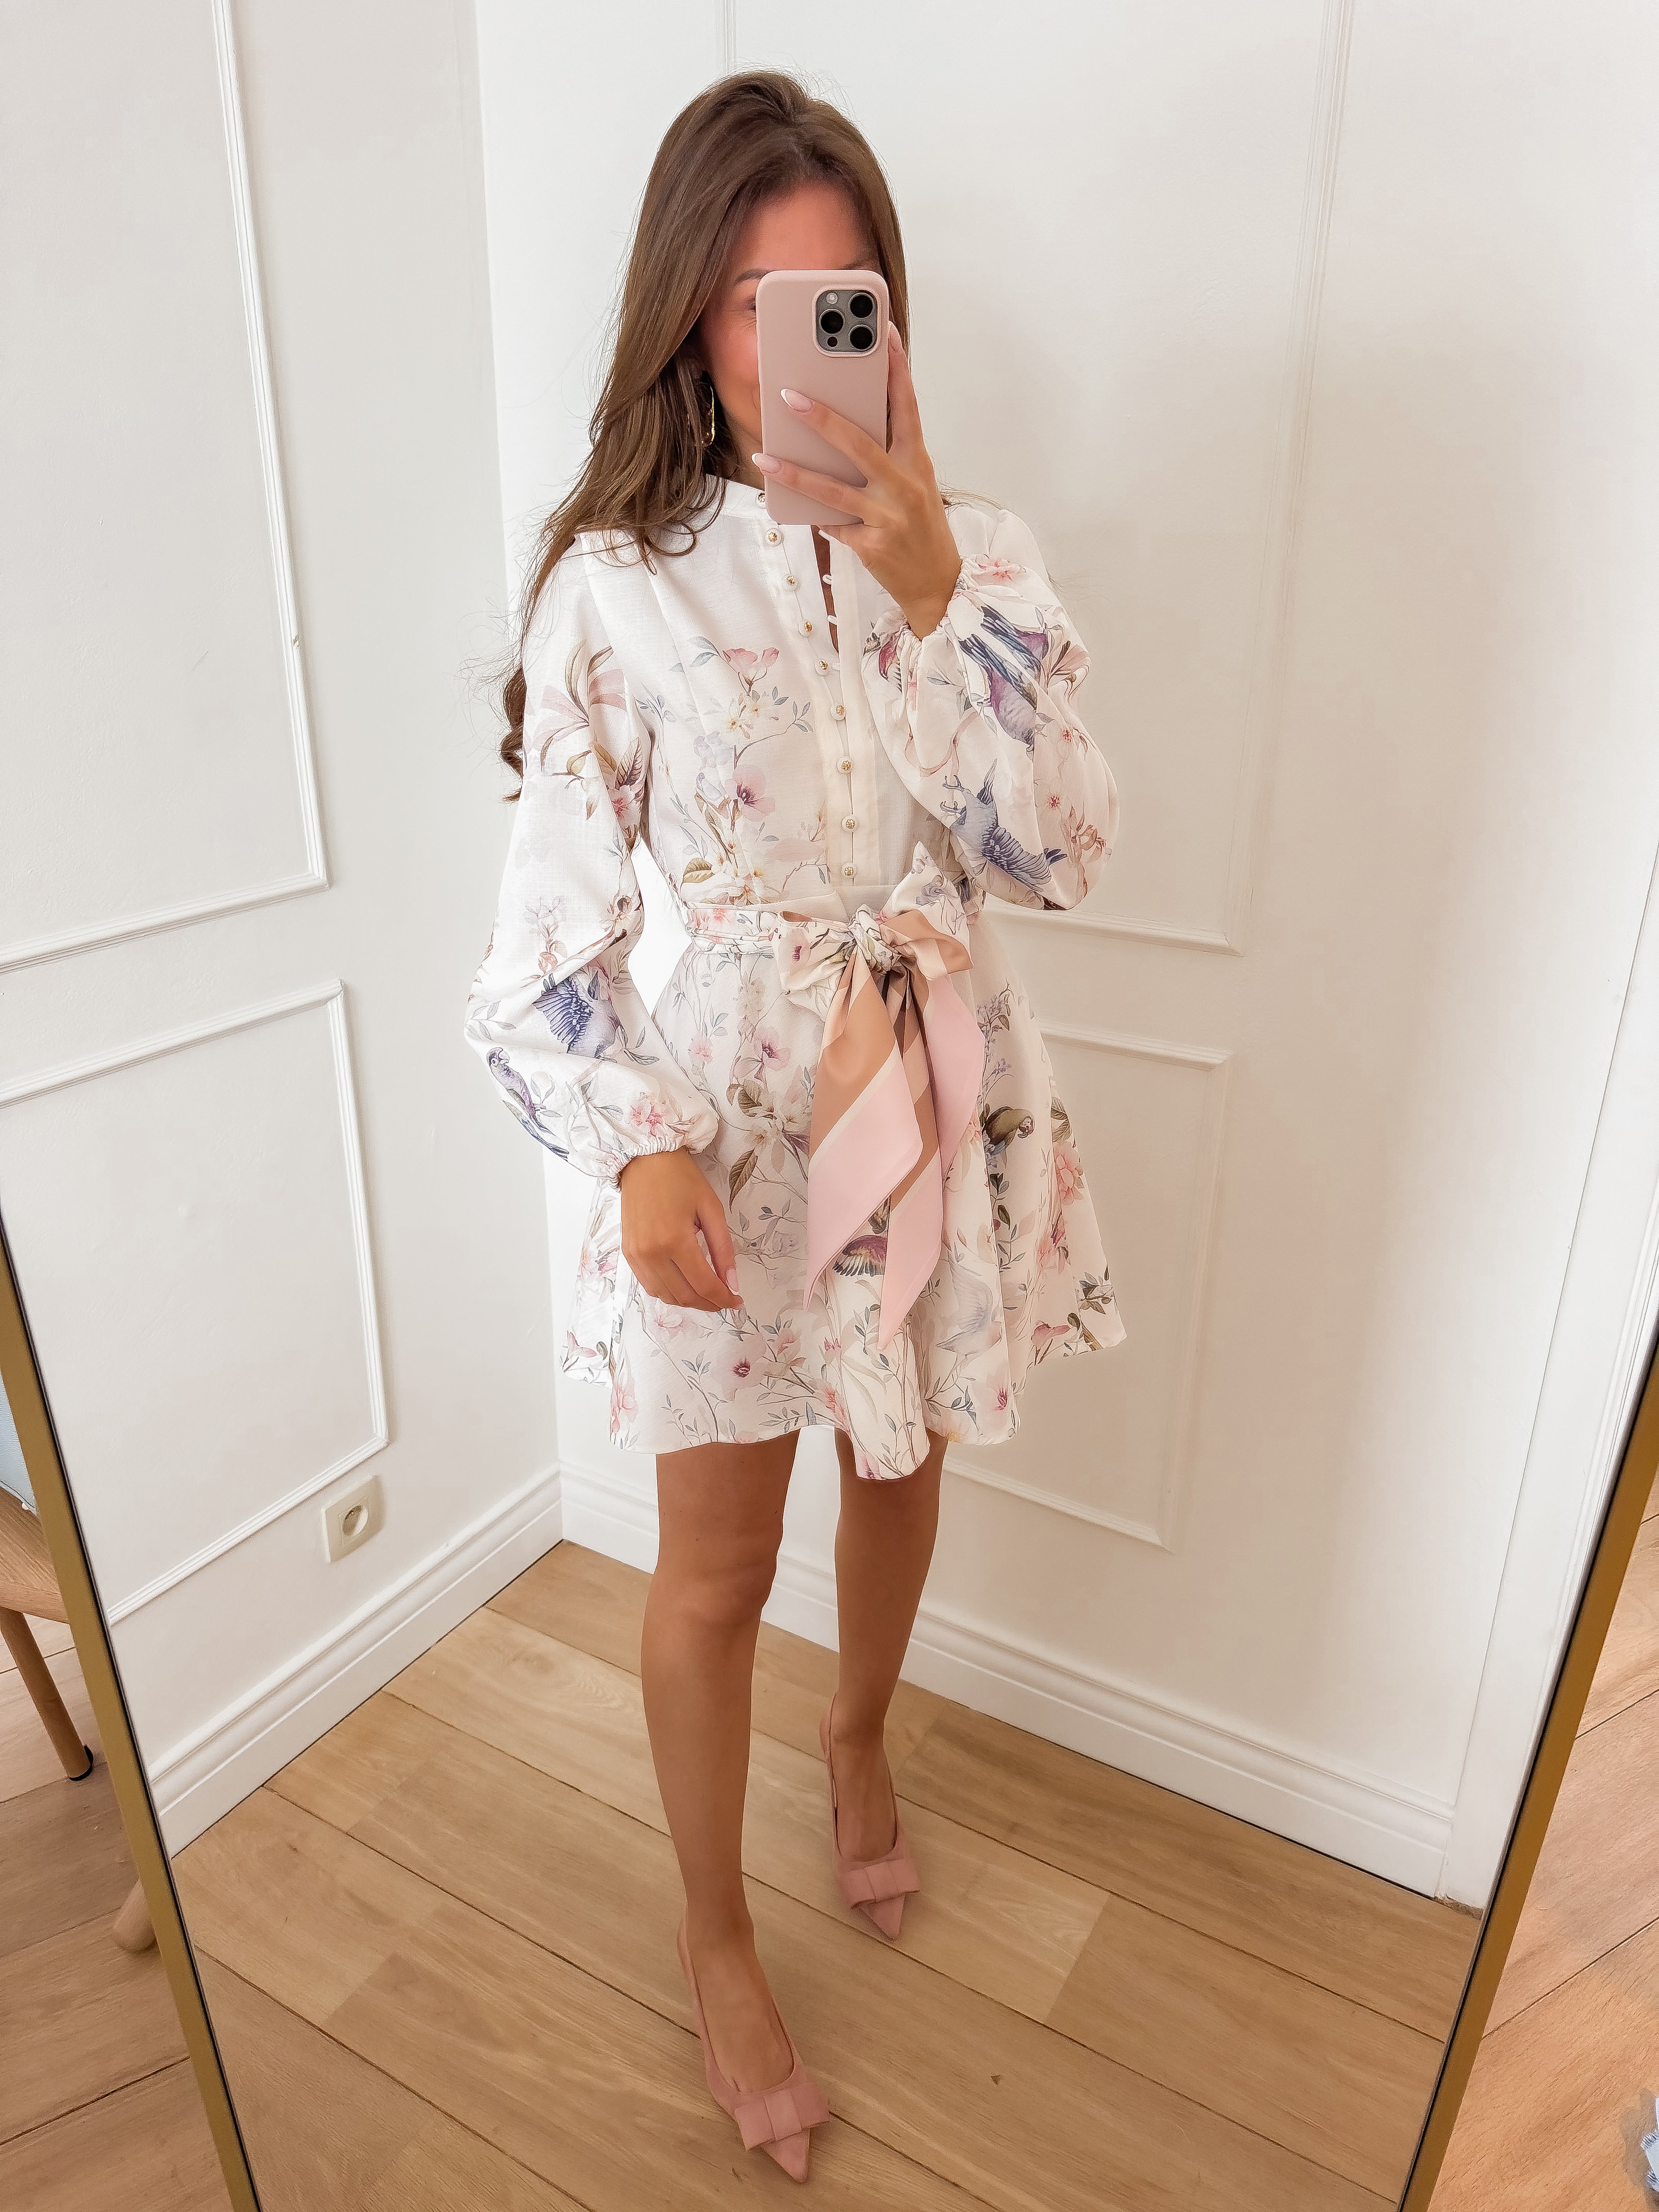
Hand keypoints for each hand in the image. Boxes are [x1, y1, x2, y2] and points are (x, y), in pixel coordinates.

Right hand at [618, 1150, 742, 1312]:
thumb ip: (723, 1248)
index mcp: (675, 1240)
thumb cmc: (681, 1178)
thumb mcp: (711, 1209)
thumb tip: (732, 1283)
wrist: (644, 1160)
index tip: (737, 1301)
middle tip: (725, 1299)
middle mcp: (652, 1254)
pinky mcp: (629, 1254)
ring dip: (689, 1301)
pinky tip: (684, 1285)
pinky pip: (650, 1285)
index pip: (704, 1285)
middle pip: (685, 1296)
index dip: (724, 1299)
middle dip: (709, 1303)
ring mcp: (637, 1256)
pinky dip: (669, 1292)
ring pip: (666, 1296)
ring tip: (707, 1294)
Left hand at [751, 326, 962, 639]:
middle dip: (823, 418)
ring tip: (765, 458)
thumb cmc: (921, 527)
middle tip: (790, 396)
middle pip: (860, 444)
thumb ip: (887, 454)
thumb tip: (843, 426)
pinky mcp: (870, 545)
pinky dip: (813, 514)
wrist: (938, 583)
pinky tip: (791, 504)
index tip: (882, 334)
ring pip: (833, 489)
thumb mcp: (914, 483)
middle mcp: (904, 486)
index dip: (896, 369)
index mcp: (918, 462)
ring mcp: (887, 517)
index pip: (907, 407)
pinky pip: (832, 523)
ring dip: (796, 472)